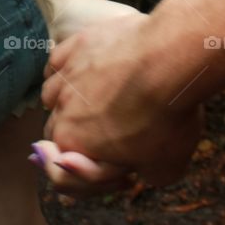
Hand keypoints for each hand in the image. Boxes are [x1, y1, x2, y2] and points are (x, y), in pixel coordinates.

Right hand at [40, 1, 203, 189]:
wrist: (171, 60)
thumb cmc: (168, 116)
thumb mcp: (164, 170)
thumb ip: (138, 175)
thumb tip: (129, 168)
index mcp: (73, 144)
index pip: (65, 172)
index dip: (96, 179)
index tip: (125, 170)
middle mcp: (60, 109)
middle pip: (58, 131)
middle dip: (83, 138)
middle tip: (119, 136)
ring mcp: (66, 74)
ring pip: (53, 94)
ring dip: (70, 103)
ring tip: (103, 100)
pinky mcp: (76, 44)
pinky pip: (59, 62)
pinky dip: (68, 71)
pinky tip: (89, 71)